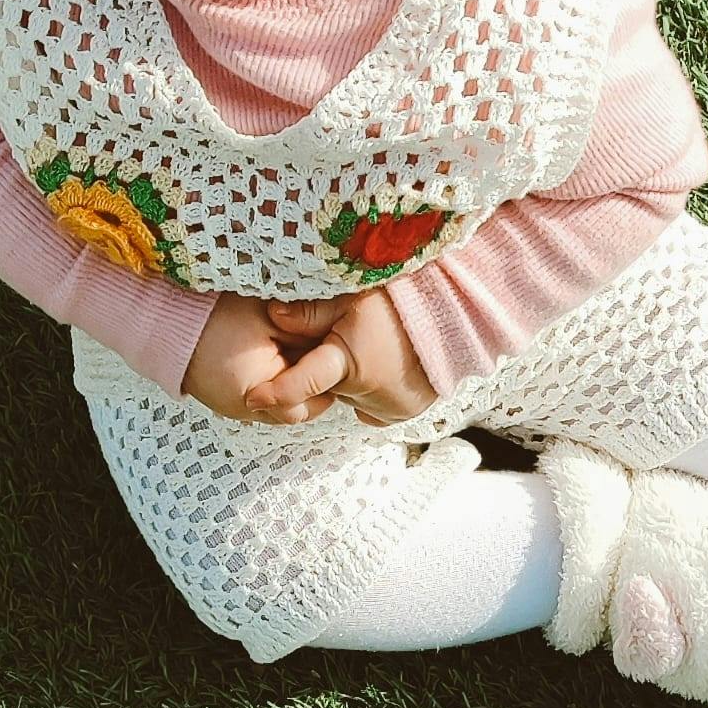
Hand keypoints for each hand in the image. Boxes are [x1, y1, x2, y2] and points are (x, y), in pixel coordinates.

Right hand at [183, 292, 340, 425]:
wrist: (163, 319)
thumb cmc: (216, 314)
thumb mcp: (270, 317)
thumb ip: (305, 333)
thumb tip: (332, 341)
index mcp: (263, 393)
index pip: (316, 402)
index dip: (330, 380)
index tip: (337, 358)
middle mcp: (247, 410)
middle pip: (297, 410)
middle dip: (311, 386)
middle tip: (320, 357)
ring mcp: (232, 409)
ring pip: (277, 408)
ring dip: (289, 387)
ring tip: (294, 356)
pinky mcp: (221, 401)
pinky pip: (256, 401)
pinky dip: (269, 385)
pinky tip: (270, 359)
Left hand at [247, 289, 436, 427]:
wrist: (455, 313)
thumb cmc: (403, 299)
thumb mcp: (352, 297)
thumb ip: (311, 311)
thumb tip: (272, 315)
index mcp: (351, 362)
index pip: (303, 383)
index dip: (275, 391)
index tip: (252, 398)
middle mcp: (369, 392)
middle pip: (329, 386)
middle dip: (329, 367)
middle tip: (348, 336)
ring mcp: (391, 405)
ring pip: (351, 397)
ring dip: (352, 380)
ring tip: (373, 346)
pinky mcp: (407, 409)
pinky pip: (374, 408)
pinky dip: (372, 393)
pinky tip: (383, 367)